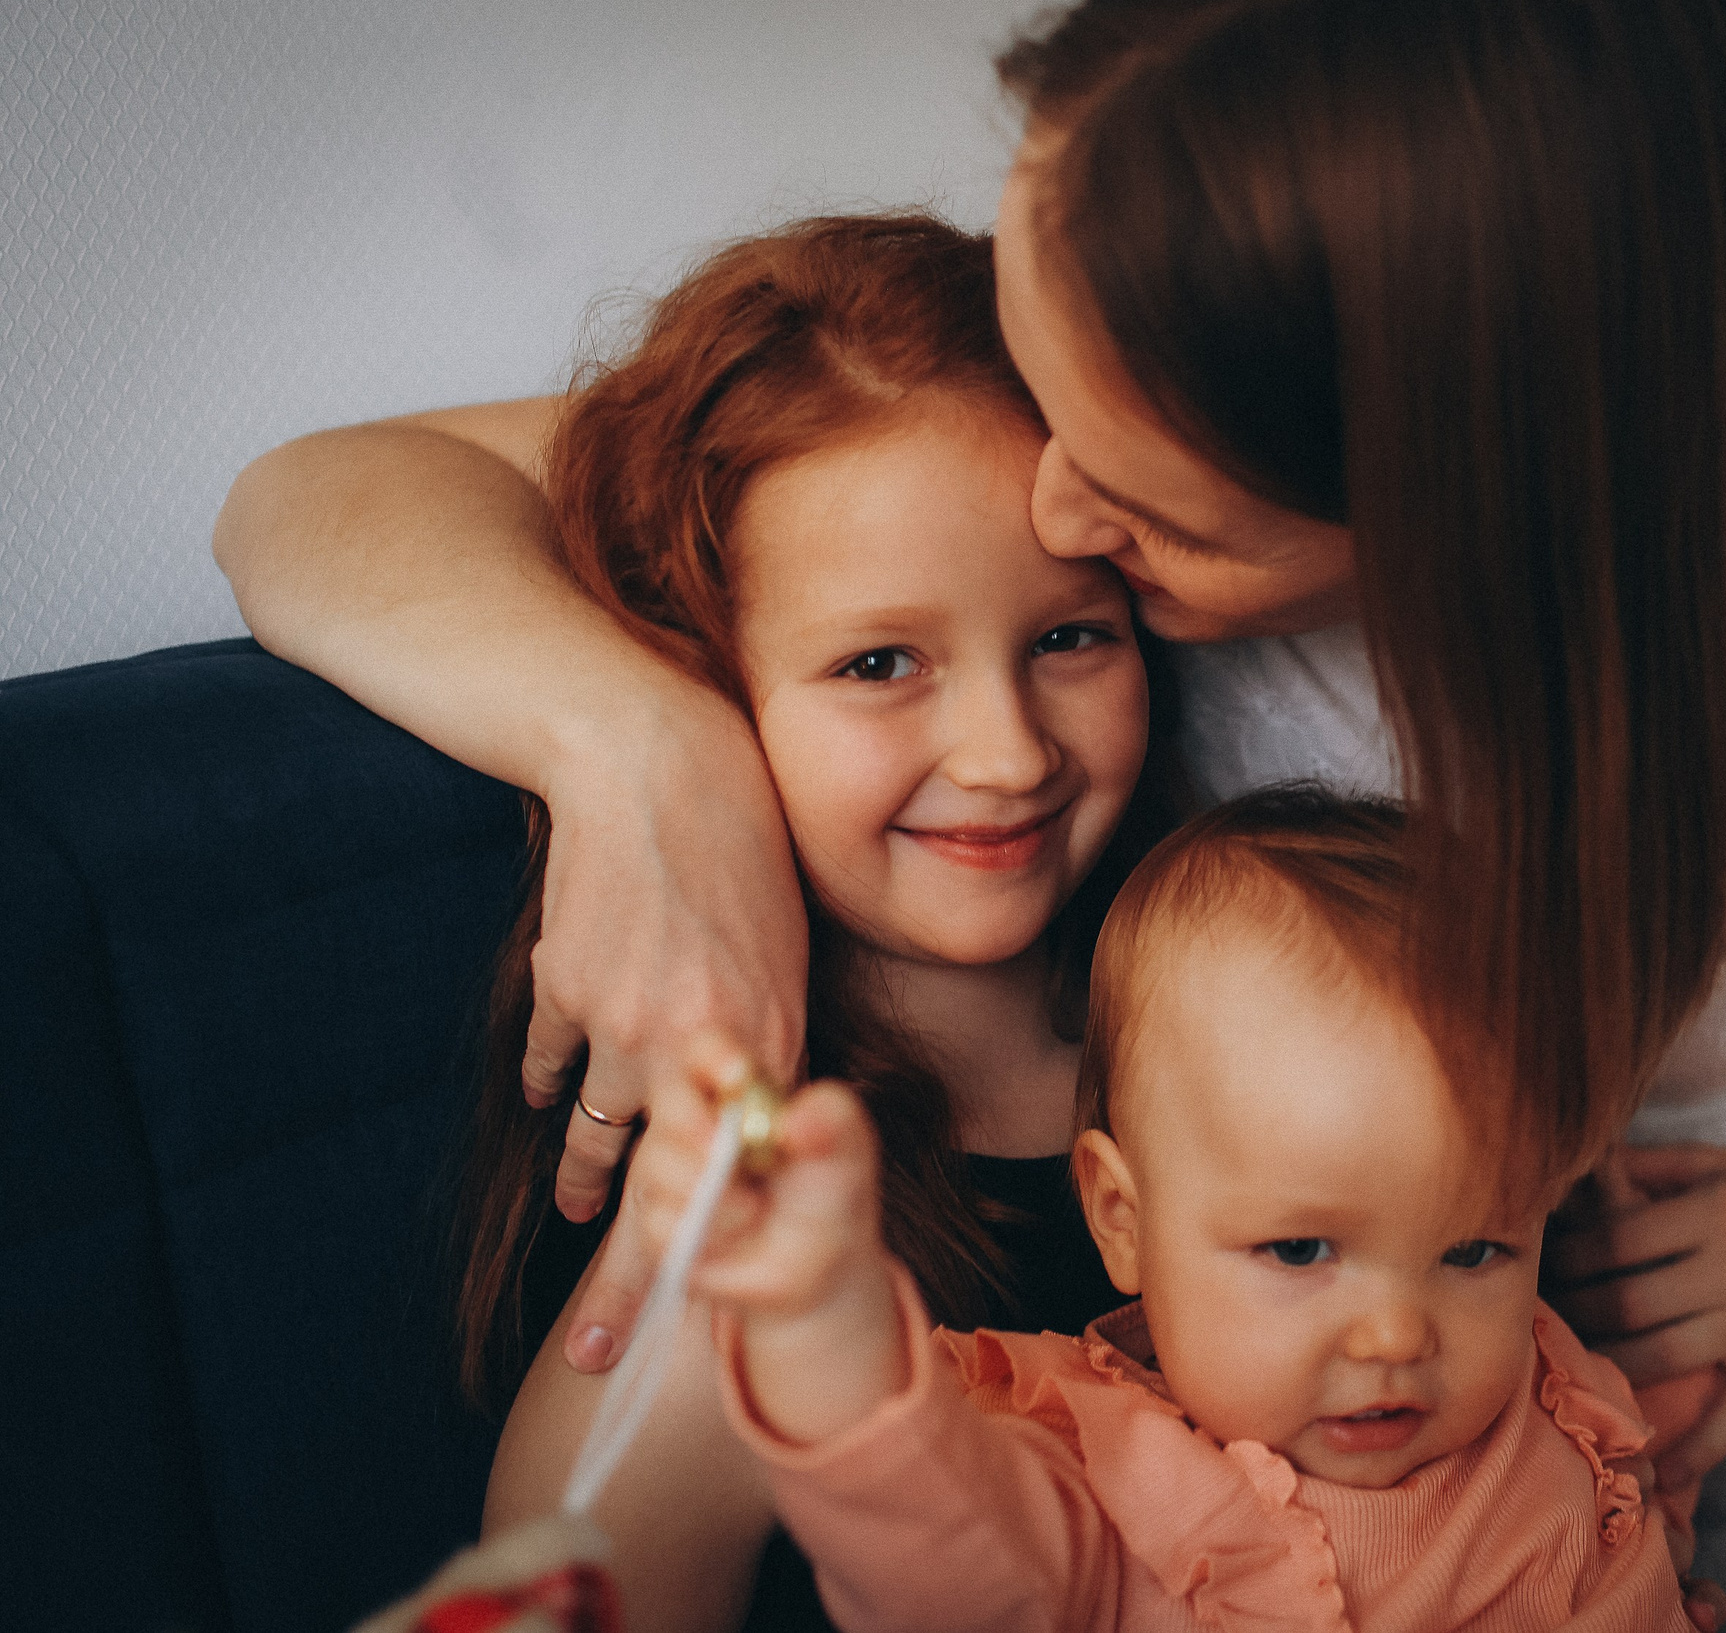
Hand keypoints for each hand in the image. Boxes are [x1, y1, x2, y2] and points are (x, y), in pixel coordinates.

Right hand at [524, 700, 809, 1368]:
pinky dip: (552, 1083)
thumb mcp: (786, 950)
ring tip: (581, 1210)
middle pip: (656, 1189)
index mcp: (766, 1036)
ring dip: (587, 1176)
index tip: (701, 1309)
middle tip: (600, 1353)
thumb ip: (767, 1039)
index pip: (740, 1174)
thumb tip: (753, 1118)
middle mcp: (695, 1043)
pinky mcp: (563, 988)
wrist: (653, 762)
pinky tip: (550, 1099)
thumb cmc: (744, 850)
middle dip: (631, 1278)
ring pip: (595, 1131)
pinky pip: (552, 1065)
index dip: (714, 1247)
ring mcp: (620, 1018)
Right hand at [621, 1070, 884, 1323]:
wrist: (817, 1266)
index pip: (705, 1050)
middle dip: (704, 1136)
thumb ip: (835, 1121)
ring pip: (656, 1169)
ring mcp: (668, 1169)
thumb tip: (799, 1117)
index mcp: (738, 1089)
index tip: (738, 1079)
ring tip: (755, 1209)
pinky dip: (703, 1235)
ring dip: (713, 1197)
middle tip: (741, 1163)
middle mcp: (695, 1120)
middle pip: (669, 1104)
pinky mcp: (657, 1219)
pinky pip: (659, 1221)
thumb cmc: (829, 1193)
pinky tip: (732, 1237)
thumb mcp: (847, 1150)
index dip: (713, 1057)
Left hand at [1545, 1143, 1725, 1487]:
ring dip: (1608, 1367)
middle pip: (1630, 1303)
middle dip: (1575, 1311)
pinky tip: (1659, 1472)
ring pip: (1664, 1358)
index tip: (1541, 1266)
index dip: (1569, 1256)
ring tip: (1568, 1369)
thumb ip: (1644, 1166)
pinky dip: (1697, 1451)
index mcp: (1714, 1214)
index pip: (1619, 1242)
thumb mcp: (1711, 1163)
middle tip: (1541, 1318)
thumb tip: (1573, 1170)